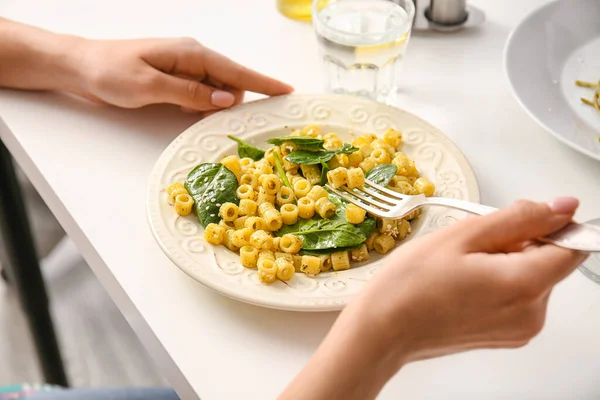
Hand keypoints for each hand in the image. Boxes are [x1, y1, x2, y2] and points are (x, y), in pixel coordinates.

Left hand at [71, 37, 292, 112]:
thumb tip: (227, 99)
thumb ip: (190, 93)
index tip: (287, 91)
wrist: (80, 65)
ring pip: (216, 91)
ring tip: (199, 115)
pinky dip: (201, 106)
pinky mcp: (176, 79)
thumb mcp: (150, 85)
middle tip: (228, 117)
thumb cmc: (110, 72)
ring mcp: (184, 68)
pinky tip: (187, 112)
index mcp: (191, 54)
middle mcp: (192, 58)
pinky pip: (201, 94)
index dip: (263, 82)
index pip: (236, 71)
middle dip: (234, 102)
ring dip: (214, 106)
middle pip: (230, 83)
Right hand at [281, 198, 588, 399]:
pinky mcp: (508, 335)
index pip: (575, 246)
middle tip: (474, 242)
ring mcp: (520, 328)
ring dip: (509, 260)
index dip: (554, 224)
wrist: (384, 329)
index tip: (524, 217)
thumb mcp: (463, 235)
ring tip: (463, 264)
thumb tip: (562, 208)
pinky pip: (520, 296)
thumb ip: (519, 218)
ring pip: (534, 276)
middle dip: (523, 241)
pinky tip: (466, 280)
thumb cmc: (410, 284)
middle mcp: (532, 313)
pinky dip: (501, 280)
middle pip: (552, 260)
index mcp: (524, 285)